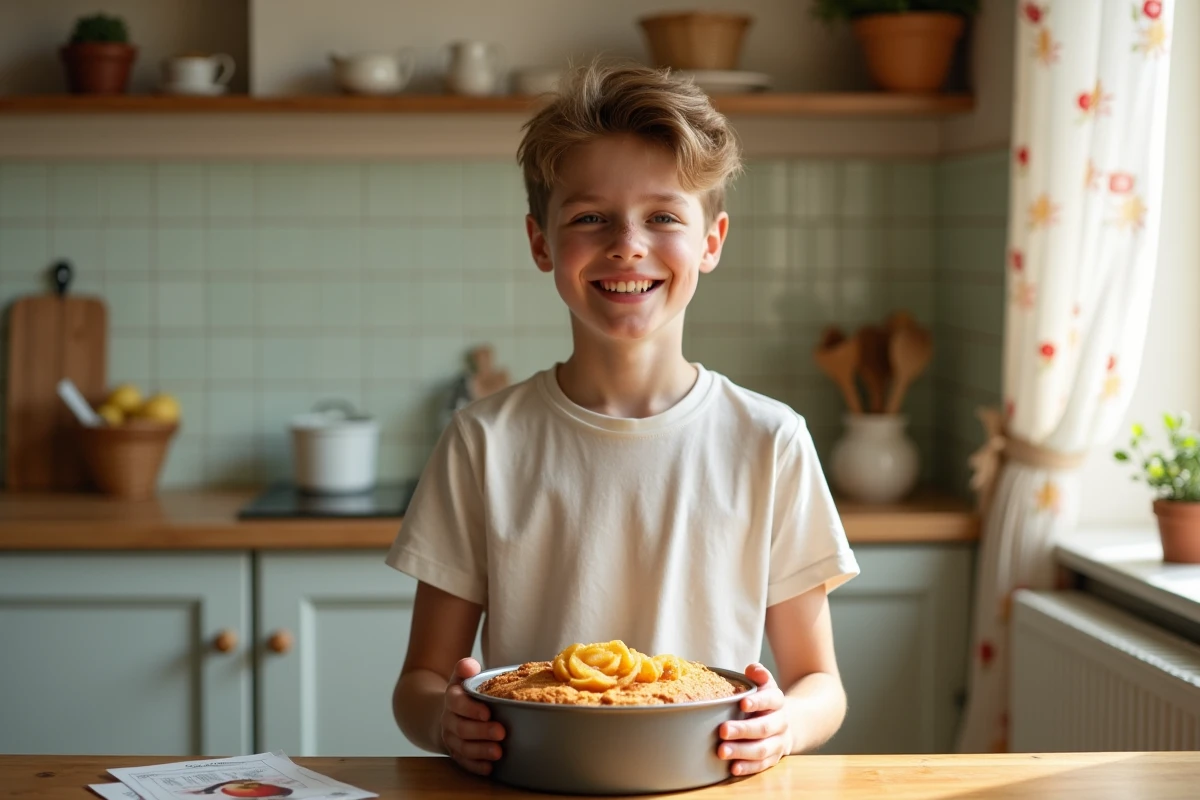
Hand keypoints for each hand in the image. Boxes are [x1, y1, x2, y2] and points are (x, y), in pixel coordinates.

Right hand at [441, 657, 504, 774]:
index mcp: (451, 699)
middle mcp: (449, 720)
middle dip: (481, 731)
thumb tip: (469, 665)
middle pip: (462, 728)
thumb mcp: (461, 677)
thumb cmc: (463, 694)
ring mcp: (451, 738)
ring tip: (499, 752)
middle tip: (501, 732)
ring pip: (462, 747)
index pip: (457, 703)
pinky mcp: (456, 753)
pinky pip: (463, 762)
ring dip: (481, 751)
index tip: (488, 712)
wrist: (444, 714)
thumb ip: (465, 668)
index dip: (471, 709)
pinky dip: (476, 766)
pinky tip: (489, 768)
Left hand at [717, 663, 790, 776]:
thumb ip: (759, 675)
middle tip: (723, 730)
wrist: (785, 722)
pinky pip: (761, 765)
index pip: (770, 700)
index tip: (742, 703)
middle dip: (743, 730)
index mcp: (777, 701)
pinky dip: (747, 767)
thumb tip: (752, 669)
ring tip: (722, 751)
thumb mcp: (764, 684)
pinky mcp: (773, 759)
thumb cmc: (764, 701)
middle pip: (763, 728)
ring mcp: (778, 742)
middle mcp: (780, 722)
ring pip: (762, 749)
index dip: (758, 702)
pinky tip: (733, 768)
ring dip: (742, 751)